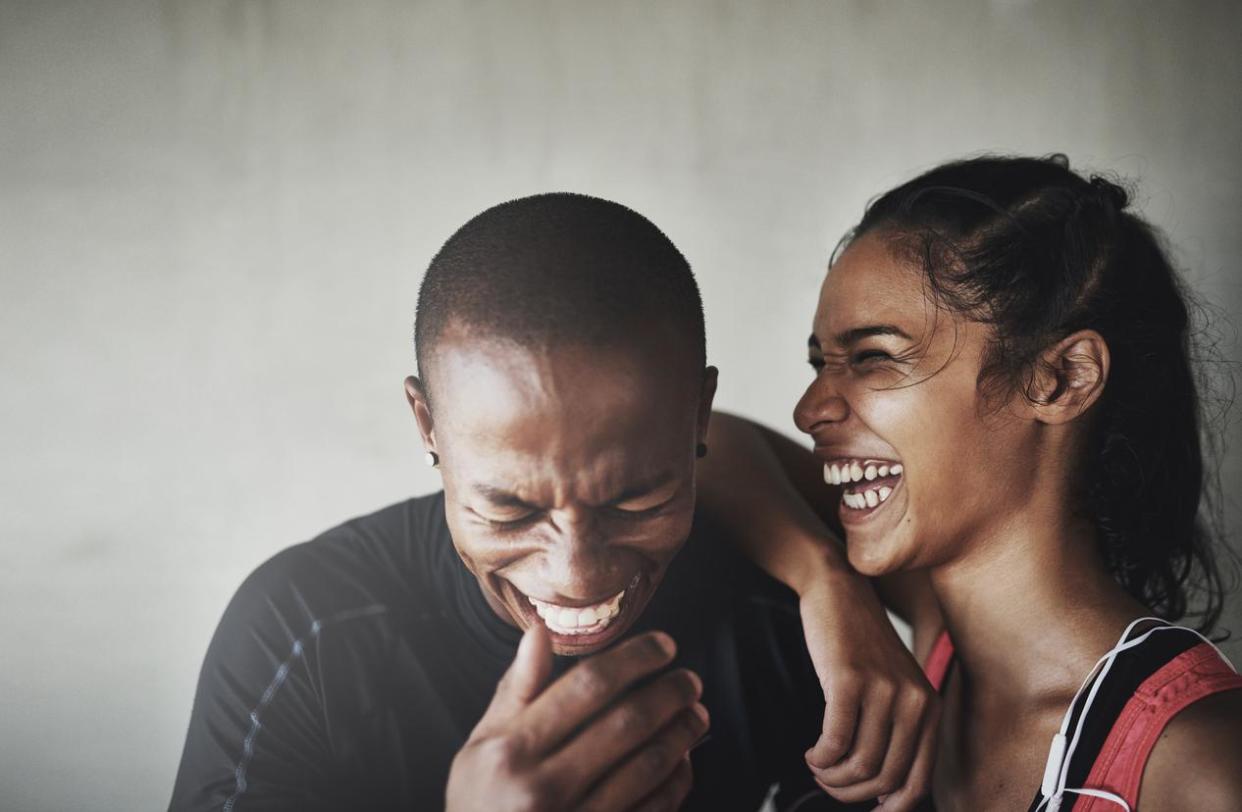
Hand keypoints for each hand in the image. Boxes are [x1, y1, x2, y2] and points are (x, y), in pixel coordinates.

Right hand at [446, 625, 708, 811]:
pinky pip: (654, 809)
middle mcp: (543, 787)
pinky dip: (676, 781)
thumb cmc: (480, 803)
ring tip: (695, 714)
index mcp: (511, 750)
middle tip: (689, 680)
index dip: (634, 659)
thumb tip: (540, 633)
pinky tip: (682, 760)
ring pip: (648, 765)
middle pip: (626, 723)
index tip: (662, 646)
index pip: (587, 687)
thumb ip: (516, 690)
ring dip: (681, 734)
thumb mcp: (480, 746)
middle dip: (669, 693)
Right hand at [798, 571, 938, 810]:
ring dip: (830, 777)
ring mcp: (884, 690)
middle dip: (849, 794)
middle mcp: (915, 702)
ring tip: (817, 766)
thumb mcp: (892, 686)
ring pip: (858, 765)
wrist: (839, 590)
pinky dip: (820, 757)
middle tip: (827, 783)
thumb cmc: (859, 644)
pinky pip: (835, 741)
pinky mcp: (851, 680)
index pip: (918, 782)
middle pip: (884, 778)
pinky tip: (812, 751)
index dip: (891, 809)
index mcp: (930, 708)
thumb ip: (897, 731)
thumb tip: (882, 793)